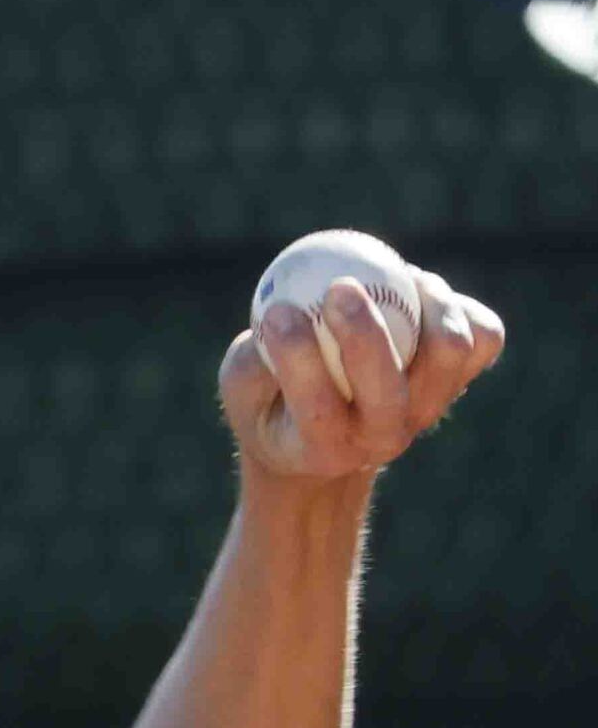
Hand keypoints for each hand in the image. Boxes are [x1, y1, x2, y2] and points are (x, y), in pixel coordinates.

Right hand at [224, 265, 503, 483]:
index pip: (316, 406)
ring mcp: (428, 410)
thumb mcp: (242, 392)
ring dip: (429, 306)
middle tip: (337, 287)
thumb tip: (277, 309)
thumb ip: (251, 360)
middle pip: (388, 389)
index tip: (277, 311)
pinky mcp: (459, 381)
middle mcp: (384, 437)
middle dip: (363, 336)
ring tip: (399, 278)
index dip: (296, 357)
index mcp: (325, 449)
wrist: (330, 440)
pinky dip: (461, 308)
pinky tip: (422, 293)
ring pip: (450, 354)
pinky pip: (484, 338)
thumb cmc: (275, 407)